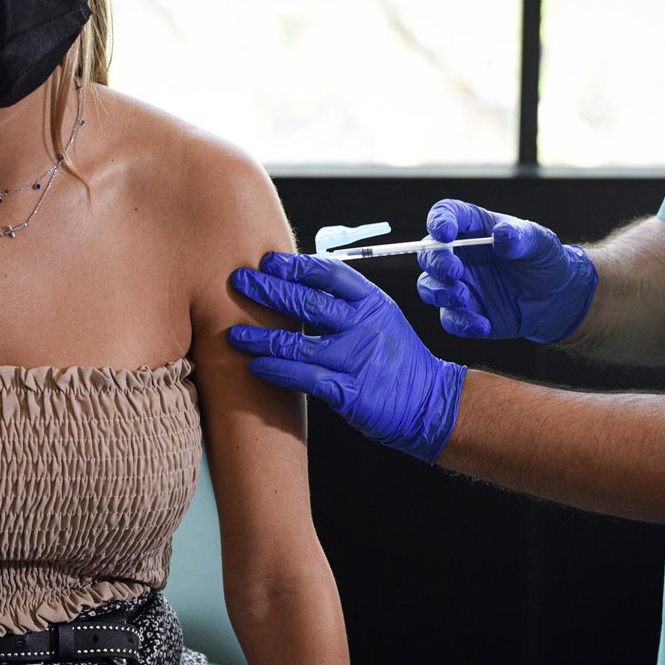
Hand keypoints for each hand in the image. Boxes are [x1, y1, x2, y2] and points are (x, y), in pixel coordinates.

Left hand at [227, 252, 466, 463]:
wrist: (431, 403)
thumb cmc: (397, 359)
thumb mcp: (382, 319)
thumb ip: (346, 302)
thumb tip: (299, 283)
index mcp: (372, 303)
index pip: (329, 274)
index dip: (296, 266)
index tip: (268, 261)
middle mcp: (364, 326)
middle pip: (309, 302)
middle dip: (269, 290)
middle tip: (239, 281)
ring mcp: (356, 359)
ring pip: (299, 342)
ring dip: (262, 337)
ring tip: (234, 333)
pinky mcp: (349, 391)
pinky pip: (304, 378)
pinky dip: (277, 370)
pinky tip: (256, 366)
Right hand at [419, 198, 598, 342]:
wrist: (556, 299)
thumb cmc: (544, 260)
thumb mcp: (541, 242)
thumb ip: (521, 237)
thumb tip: (501, 236)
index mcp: (471, 227)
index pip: (444, 214)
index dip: (438, 222)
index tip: (446, 233)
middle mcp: (457, 255)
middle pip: (428, 253)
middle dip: (436, 263)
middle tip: (455, 272)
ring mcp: (457, 285)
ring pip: (429, 287)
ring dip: (440, 293)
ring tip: (463, 297)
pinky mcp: (463, 313)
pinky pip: (450, 319)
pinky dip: (462, 323)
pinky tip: (483, 325)